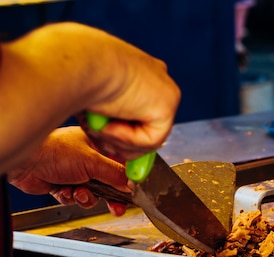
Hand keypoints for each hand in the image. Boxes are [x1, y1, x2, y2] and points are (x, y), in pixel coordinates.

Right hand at [0, 22, 180, 170]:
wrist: (78, 62)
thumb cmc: (72, 75)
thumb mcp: (90, 99)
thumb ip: (106, 116)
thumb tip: (110, 142)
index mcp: (138, 72)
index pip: (141, 112)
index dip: (124, 135)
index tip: (107, 144)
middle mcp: (156, 79)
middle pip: (146, 127)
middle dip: (121, 142)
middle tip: (98, 136)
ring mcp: (165, 91)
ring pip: (147, 138)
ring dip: (119, 140)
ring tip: (99, 125)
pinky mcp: (169, 104)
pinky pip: (151, 140)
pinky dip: (127, 139)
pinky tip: (111, 124)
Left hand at [7, 126, 129, 215]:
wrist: (24, 164)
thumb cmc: (53, 151)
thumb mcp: (92, 162)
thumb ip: (115, 174)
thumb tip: (132, 183)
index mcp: (97, 146)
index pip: (119, 164)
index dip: (126, 179)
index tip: (132, 192)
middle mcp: (87, 158)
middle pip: (108, 182)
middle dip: (110, 196)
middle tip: (116, 207)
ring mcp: (74, 172)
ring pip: (92, 193)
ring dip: (87, 197)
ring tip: (79, 193)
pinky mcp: (63, 184)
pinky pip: (76, 198)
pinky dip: (71, 197)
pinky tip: (64, 191)